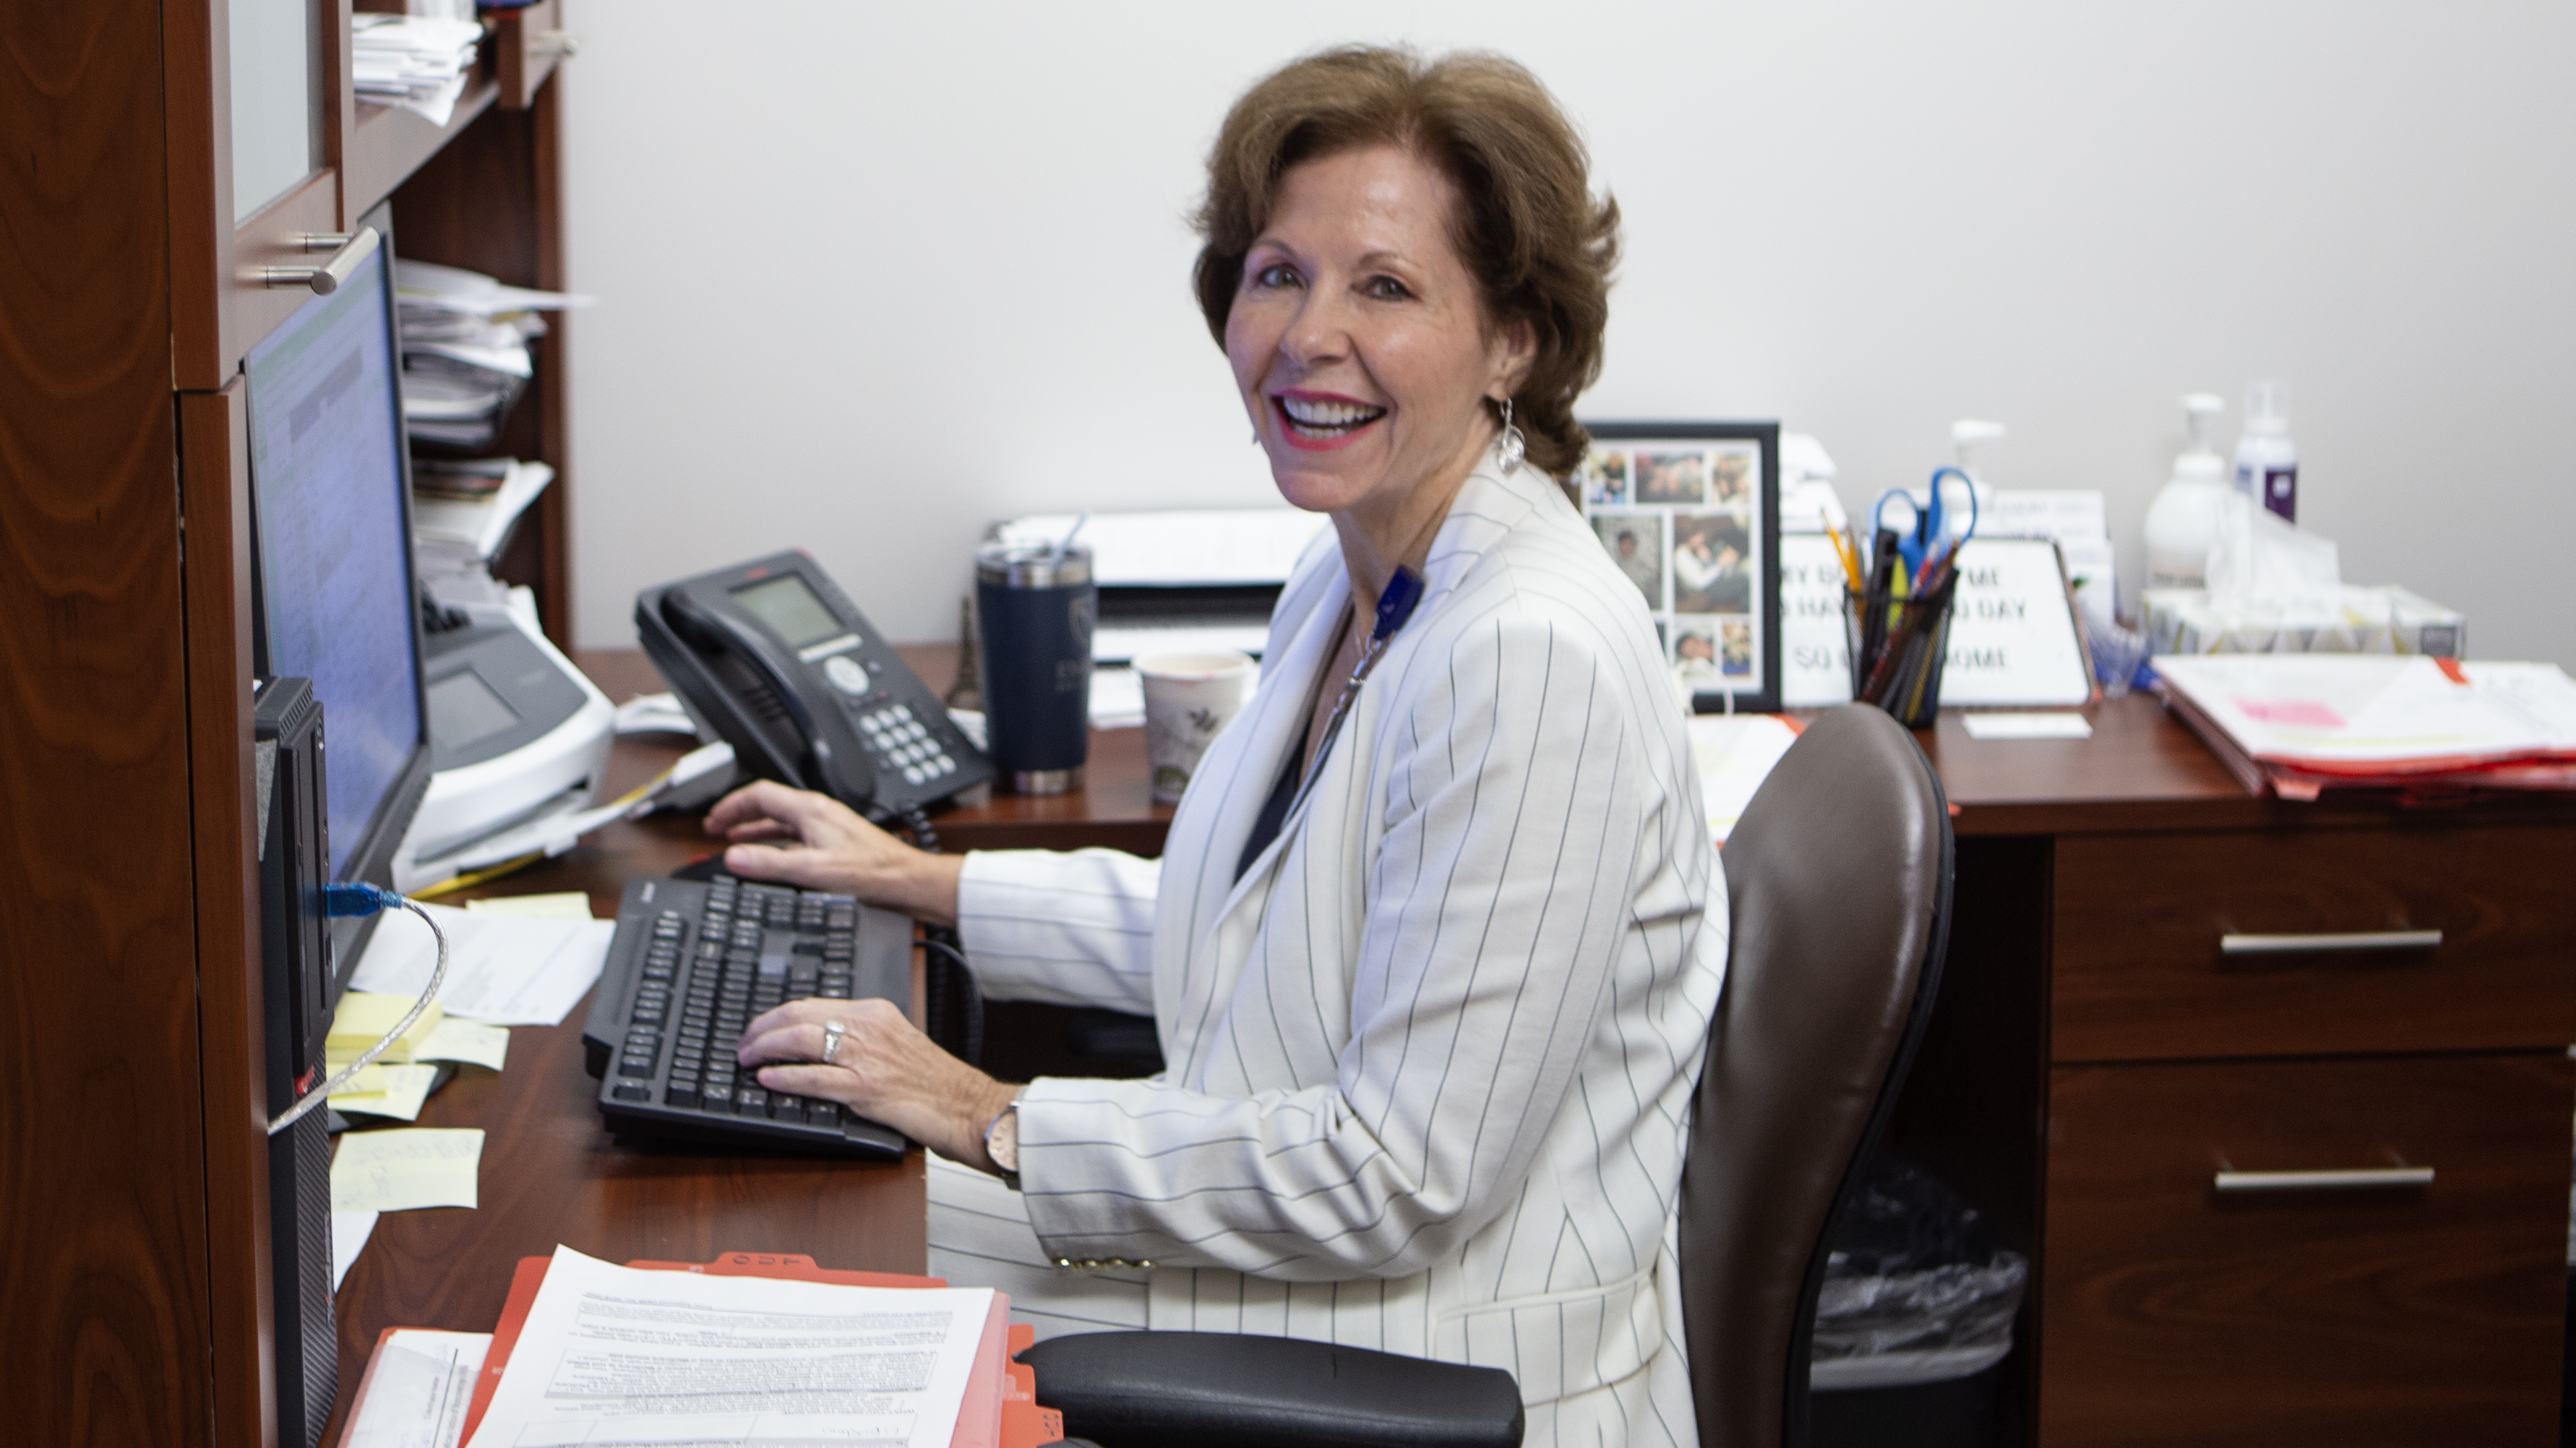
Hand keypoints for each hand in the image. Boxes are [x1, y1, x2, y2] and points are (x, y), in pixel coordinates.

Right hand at [703, 780, 963, 925]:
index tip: (712, 821)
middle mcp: (818, 814)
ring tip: (735, 842)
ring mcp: (827, 828)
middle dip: (739, 815)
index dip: (731, 805)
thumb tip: (734, 857)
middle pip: (768, 805)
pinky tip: (772, 860)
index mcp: (810, 810)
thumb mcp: (813, 870)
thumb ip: (771, 863)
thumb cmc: (872, 872)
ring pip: (781, 823)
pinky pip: (795, 837)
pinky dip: (775, 845)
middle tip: (716, 829)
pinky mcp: (834, 844)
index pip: (760, 794)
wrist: (907, 880)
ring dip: (755, 831)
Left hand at [737, 997, 1019, 1171]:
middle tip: (743, 1045)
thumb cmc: (934, 1081)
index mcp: (875, 1012)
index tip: (758, 1028)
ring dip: (764, 1050)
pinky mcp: (866, 1088)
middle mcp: (869, 1028)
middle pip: (798, 1017)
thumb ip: (861, 1036)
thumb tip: (816, 1042)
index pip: (811, 1004)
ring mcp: (867, 1057)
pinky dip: (785, 1077)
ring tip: (746, 1060)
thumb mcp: (897, 1041)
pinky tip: (767, 1080)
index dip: (776, 1016)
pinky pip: (814, 1079)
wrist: (965, 1105)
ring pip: (800, 1042)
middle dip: (761, 1030)